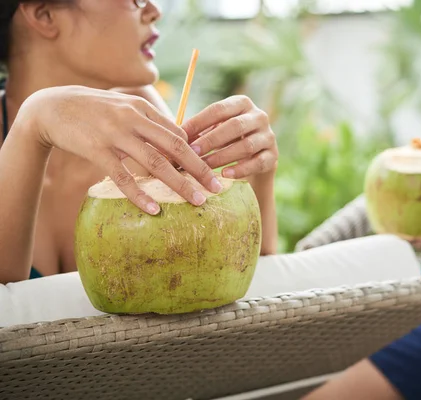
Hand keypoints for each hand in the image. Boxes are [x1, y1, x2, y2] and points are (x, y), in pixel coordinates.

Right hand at [18, 86, 221, 214]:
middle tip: (217, 187)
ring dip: (179, 184)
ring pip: (155, 162)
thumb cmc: (94, 111)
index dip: (196, 154)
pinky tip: (154, 209)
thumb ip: (148, 124)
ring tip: (196, 201)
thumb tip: (176, 143)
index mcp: (143, 109)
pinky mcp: (97, 150)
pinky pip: (123, 176)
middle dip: (200, 168)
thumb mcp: (124, 109)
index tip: (210, 171)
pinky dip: (140, 194)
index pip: (178, 134)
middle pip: (176, 147)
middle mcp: (133, 119)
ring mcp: (115, 134)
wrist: (51, 107)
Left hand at [182, 95, 277, 178]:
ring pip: (246, 145)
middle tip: (192, 152)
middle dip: (211, 140)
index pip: (219, 109)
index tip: (181, 135)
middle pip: (235, 126)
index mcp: (242, 103)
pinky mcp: (273, 156)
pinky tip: (225, 175)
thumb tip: (174, 135)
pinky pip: (257, 163)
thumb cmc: (228, 140)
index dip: (199, 122)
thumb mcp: (215, 130)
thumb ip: (200, 130)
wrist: (256, 158)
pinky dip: (240, 169)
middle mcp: (259, 116)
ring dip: (223, 156)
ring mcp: (268, 136)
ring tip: (205, 167)